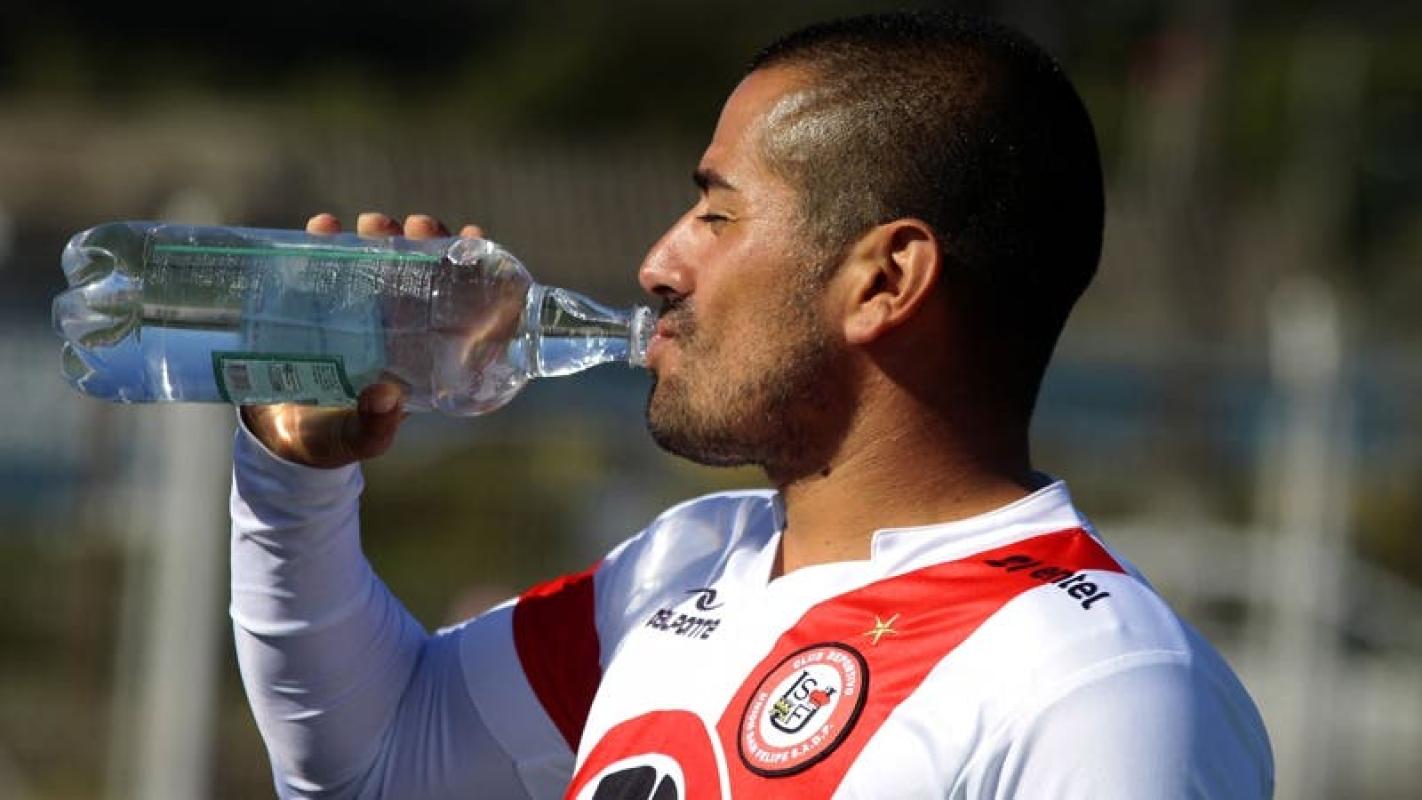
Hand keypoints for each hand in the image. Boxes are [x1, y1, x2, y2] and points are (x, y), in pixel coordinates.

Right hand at [240, 212, 484, 467]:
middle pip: (421, 272)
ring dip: (380, 234)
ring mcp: (356, 309)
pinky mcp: (316, 301)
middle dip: (425, 241)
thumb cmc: (329, 440)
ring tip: (370, 225)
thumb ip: (373, 428)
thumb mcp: (356, 440)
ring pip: (378, 259)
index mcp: (420, 354)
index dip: (472, 273)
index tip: (475, 239)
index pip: (458, 307)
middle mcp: (394, 325)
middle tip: (417, 226)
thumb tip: (386, 397)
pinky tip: (322, 227)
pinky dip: (325, 240)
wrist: (272, 437)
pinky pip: (326, 261)